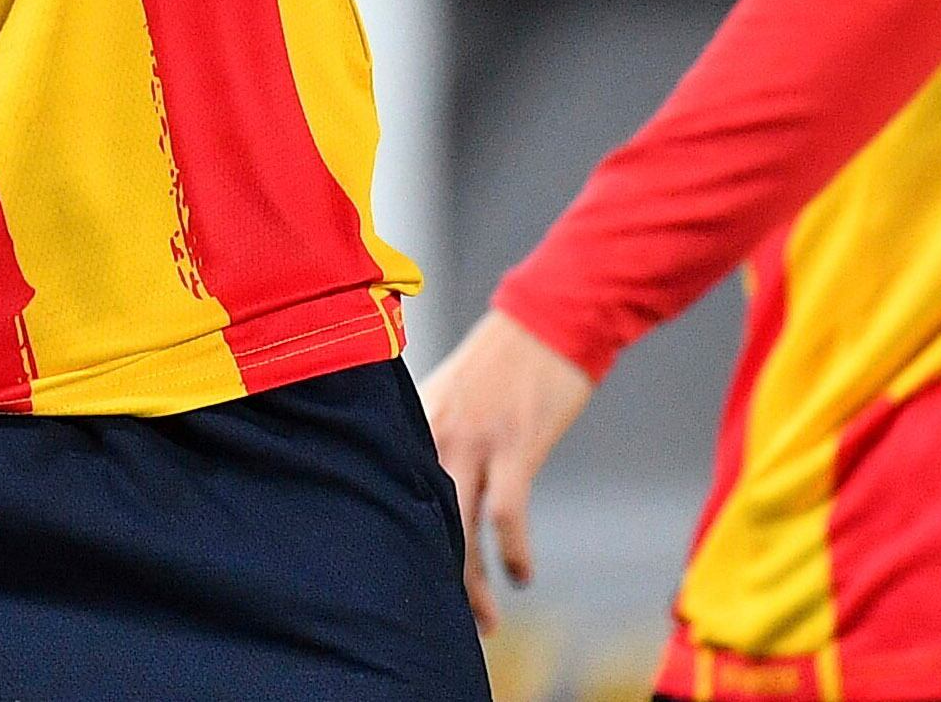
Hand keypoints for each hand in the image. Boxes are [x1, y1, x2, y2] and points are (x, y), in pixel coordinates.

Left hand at [422, 308, 596, 633]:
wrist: (550, 318)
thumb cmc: (504, 359)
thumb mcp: (452, 391)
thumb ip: (432, 434)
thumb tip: (422, 486)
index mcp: (414, 420)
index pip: (390, 494)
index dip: (395, 545)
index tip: (401, 584)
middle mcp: (434, 432)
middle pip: (420, 522)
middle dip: (434, 579)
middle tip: (446, 621)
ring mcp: (474, 438)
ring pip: (458, 529)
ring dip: (472, 583)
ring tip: (485, 620)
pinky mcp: (515, 444)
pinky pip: (506, 513)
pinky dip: (512, 552)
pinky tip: (521, 575)